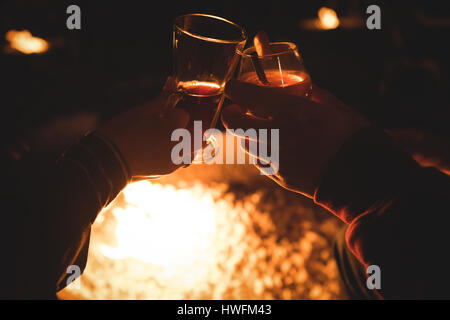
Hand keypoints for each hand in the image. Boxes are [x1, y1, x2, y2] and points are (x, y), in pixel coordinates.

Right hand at [97, 78, 188, 178]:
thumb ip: (162, 99)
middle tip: (171, 126)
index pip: (184, 115)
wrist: (107, 160)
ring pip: (193, 148)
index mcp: (174, 125)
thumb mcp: (142, 111)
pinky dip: (177, 154)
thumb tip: (172, 82)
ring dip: (186, 142)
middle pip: (198, 133)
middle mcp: (180, 143)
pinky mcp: (170, 170)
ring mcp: (176, 158)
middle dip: (189, 128)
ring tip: (166, 139)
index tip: (163, 114)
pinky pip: (182, 160)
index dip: (174, 113)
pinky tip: (159, 151)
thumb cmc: (121, 131)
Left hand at [221, 80, 369, 197]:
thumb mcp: (335, 106)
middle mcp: (274, 133)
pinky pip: (260, 162)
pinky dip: (261, 154)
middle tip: (235, 110)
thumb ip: (313, 94)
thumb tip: (304, 88)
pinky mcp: (278, 175)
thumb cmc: (352, 136)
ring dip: (247, 134)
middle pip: (234, 123)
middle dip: (231, 114)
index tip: (232, 87)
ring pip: (245, 144)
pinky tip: (274, 150)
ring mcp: (274, 157)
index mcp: (288, 110)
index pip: (246, 95)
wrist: (360, 177)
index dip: (234, 89)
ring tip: (258, 130)